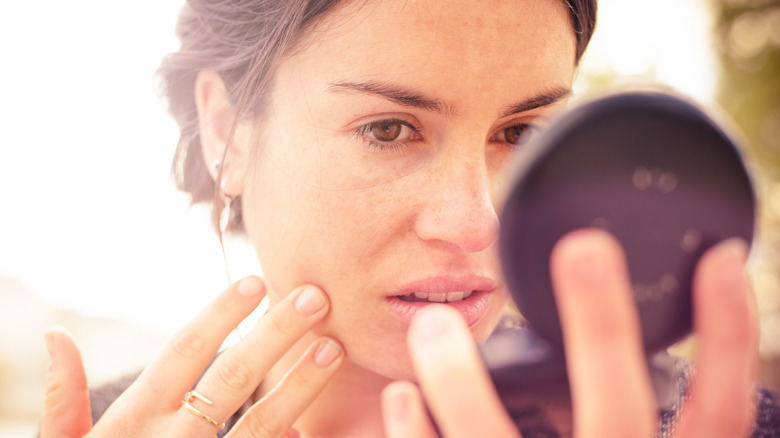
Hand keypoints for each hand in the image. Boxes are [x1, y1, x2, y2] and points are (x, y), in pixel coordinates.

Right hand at [41, 276, 343, 437]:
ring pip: (260, 422)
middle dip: (277, 333)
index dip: (221, 314)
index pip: (183, 351)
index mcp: (135, 419)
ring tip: (334, 348)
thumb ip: (61, 398)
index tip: (257, 282)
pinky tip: (312, 427)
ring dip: (301, 384)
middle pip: (233, 376)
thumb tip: (55, 335)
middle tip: (316, 296)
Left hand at [383, 229, 756, 437]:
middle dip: (603, 328)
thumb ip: (656, 435)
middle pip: (618, 410)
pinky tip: (399, 397)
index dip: (726, 334)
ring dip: (462, 381)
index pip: (717, 409)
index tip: (717, 257)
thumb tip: (663, 367)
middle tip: (581, 249)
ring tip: (432, 324)